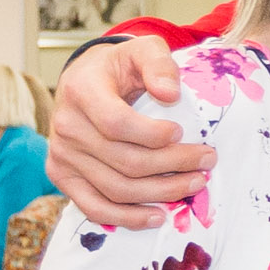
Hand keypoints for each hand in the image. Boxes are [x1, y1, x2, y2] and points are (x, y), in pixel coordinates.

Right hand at [50, 37, 203, 229]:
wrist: (87, 81)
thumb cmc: (121, 67)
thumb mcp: (143, 51)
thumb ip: (159, 64)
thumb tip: (171, 94)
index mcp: (82, 91)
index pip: (116, 122)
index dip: (153, 134)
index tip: (181, 132)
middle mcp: (65, 125)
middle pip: (124, 160)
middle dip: (173, 165)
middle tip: (207, 161)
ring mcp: (61, 154)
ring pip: (116, 188)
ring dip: (160, 193)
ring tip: (195, 184)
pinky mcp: (61, 176)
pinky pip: (93, 207)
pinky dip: (127, 218)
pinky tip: (157, 216)